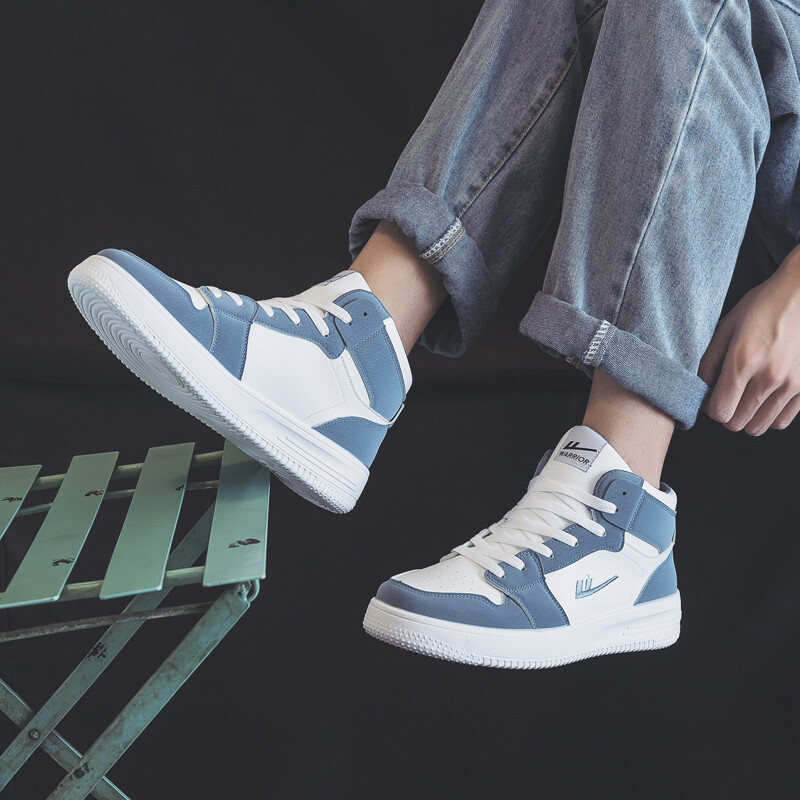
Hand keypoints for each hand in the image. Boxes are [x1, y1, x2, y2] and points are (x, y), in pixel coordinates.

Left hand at [698, 247, 799, 434]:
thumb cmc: (765, 306)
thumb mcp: (727, 327)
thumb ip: (709, 360)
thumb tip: (700, 387)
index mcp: (743, 361)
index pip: (719, 411)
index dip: (710, 408)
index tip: (711, 398)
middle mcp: (769, 377)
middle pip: (737, 423)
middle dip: (727, 414)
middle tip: (727, 397)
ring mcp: (791, 385)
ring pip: (759, 426)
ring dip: (747, 417)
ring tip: (745, 399)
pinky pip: (782, 420)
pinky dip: (770, 415)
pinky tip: (765, 399)